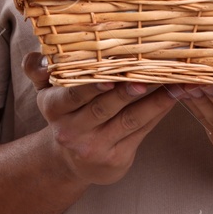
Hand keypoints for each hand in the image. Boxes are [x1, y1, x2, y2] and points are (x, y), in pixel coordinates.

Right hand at [21, 51, 176, 185]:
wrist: (71, 159)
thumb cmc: (65, 111)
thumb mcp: (45, 90)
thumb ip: (37, 68)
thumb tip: (42, 53)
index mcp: (52, 107)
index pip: (71, 94)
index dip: (91, 86)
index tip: (111, 75)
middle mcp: (71, 130)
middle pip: (104, 107)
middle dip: (129, 90)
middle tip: (151, 73)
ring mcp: (94, 147)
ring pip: (128, 120)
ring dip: (155, 101)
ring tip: (176, 84)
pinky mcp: (115, 159)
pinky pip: (141, 132)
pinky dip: (159, 112)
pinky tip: (174, 97)